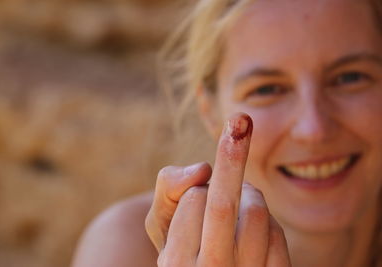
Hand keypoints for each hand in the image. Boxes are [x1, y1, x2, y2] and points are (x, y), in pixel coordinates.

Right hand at [145, 113, 290, 265]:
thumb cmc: (182, 244)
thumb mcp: (161, 219)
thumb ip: (169, 186)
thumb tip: (202, 169)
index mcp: (176, 262)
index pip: (192, 197)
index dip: (197, 186)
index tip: (197, 196)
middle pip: (222, 204)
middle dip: (232, 155)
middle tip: (241, 120)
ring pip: (254, 211)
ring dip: (246, 194)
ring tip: (238, 201)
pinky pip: (276, 232)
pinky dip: (266, 220)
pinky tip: (253, 229)